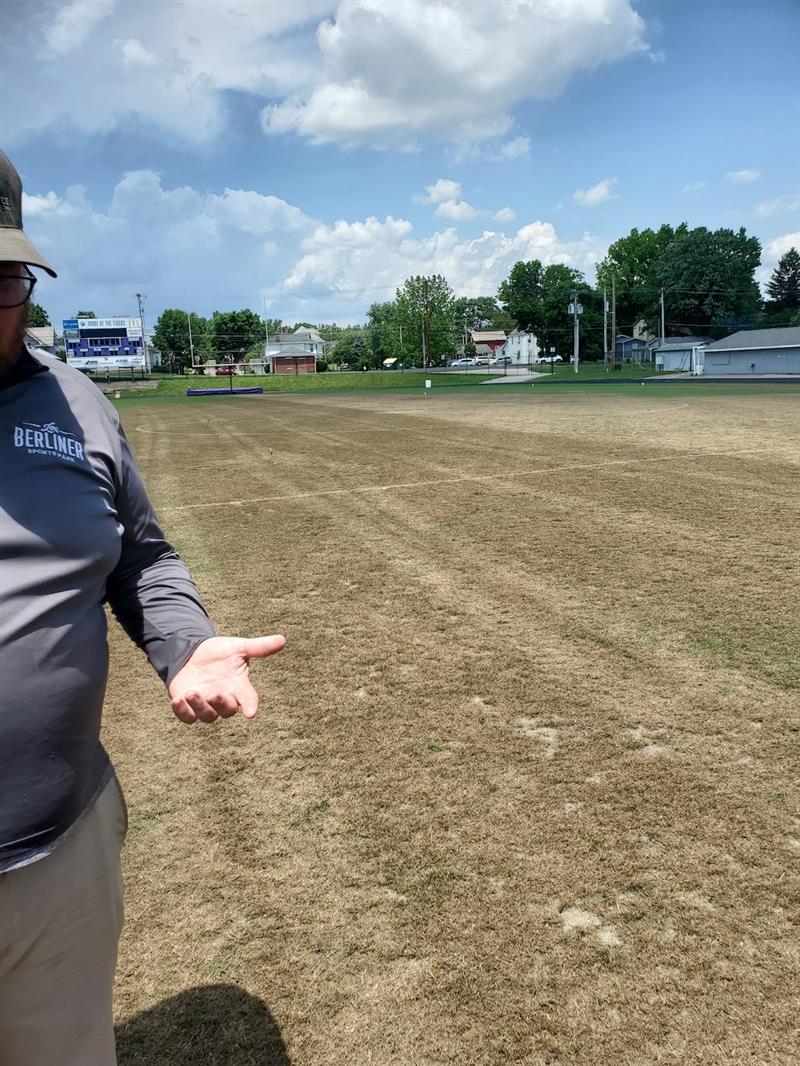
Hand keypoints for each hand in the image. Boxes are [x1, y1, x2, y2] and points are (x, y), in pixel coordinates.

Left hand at [168, 635, 284, 723]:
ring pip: (207, 715)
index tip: (251, 712)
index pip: (248, 699)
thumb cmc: (219, 653)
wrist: (193, 654)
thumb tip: (282, 639)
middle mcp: (224, 698)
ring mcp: (206, 704)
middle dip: (221, 704)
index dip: (250, 706)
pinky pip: (186, 717)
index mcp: (238, 686)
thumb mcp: (238, 647)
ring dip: (200, 706)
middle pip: (227, 710)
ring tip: (192, 692)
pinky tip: (177, 701)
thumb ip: (259, 647)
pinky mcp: (188, 706)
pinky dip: (182, 712)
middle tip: (215, 693)